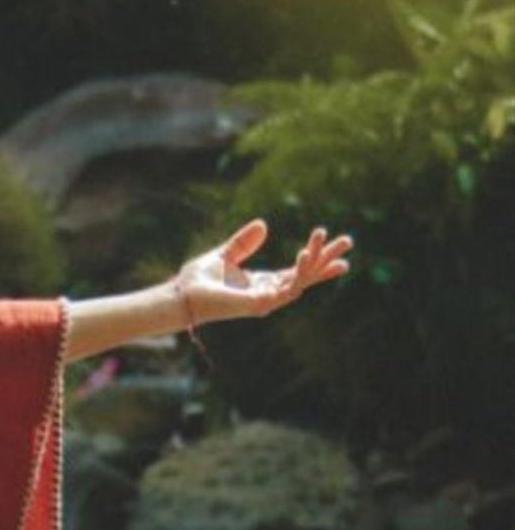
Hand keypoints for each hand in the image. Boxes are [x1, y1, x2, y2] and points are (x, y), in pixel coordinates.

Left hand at [173, 221, 352, 330]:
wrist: (180, 295)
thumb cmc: (199, 280)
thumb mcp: (226, 255)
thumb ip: (244, 242)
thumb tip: (263, 224)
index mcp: (263, 283)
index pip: (299, 272)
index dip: (319, 260)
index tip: (340, 247)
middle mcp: (267, 293)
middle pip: (306, 277)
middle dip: (327, 260)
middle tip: (348, 241)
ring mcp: (263, 301)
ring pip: (298, 283)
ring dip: (313, 264)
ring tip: (319, 242)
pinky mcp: (255, 305)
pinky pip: (282, 291)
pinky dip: (295, 275)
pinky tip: (304, 257)